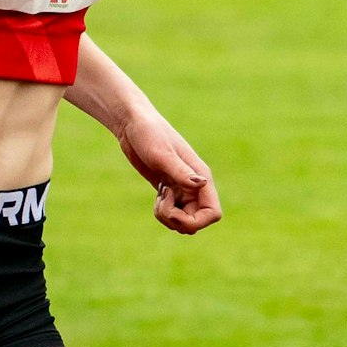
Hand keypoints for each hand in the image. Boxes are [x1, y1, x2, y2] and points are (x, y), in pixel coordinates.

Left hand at [117, 114, 221, 234]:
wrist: (133, 125)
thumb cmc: (148, 133)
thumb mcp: (162, 154)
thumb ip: (180, 171)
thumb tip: (202, 184)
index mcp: (200, 176)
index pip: (213, 213)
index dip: (196, 222)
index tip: (173, 210)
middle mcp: (195, 185)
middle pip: (197, 221)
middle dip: (178, 221)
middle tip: (162, 204)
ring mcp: (183, 188)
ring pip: (185, 220)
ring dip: (170, 218)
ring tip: (159, 198)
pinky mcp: (170, 190)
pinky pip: (174, 214)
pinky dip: (164, 213)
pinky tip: (158, 197)